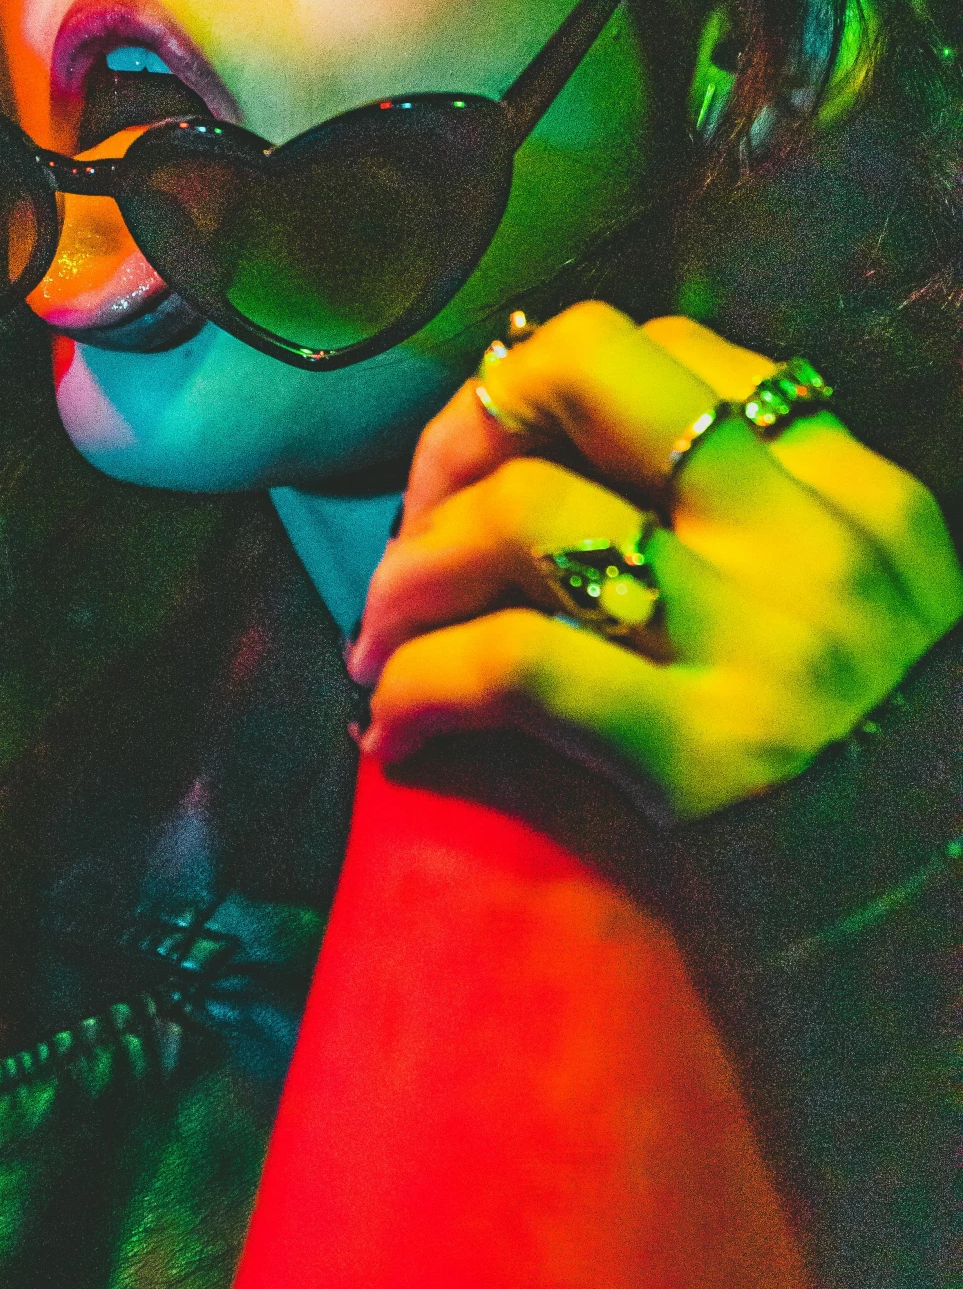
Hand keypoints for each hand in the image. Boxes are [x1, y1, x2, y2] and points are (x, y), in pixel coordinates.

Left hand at [347, 303, 962, 817]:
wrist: (944, 940)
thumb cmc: (877, 771)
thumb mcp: (861, 608)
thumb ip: (754, 527)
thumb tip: (560, 473)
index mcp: (850, 490)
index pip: (665, 348)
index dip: (542, 389)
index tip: (493, 468)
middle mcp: (807, 538)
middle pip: (586, 371)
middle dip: (464, 429)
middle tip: (419, 520)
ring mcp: (760, 641)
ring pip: (526, 512)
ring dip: (411, 573)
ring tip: (382, 641)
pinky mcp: (706, 756)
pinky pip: (514, 666)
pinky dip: (422, 684)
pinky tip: (396, 731)